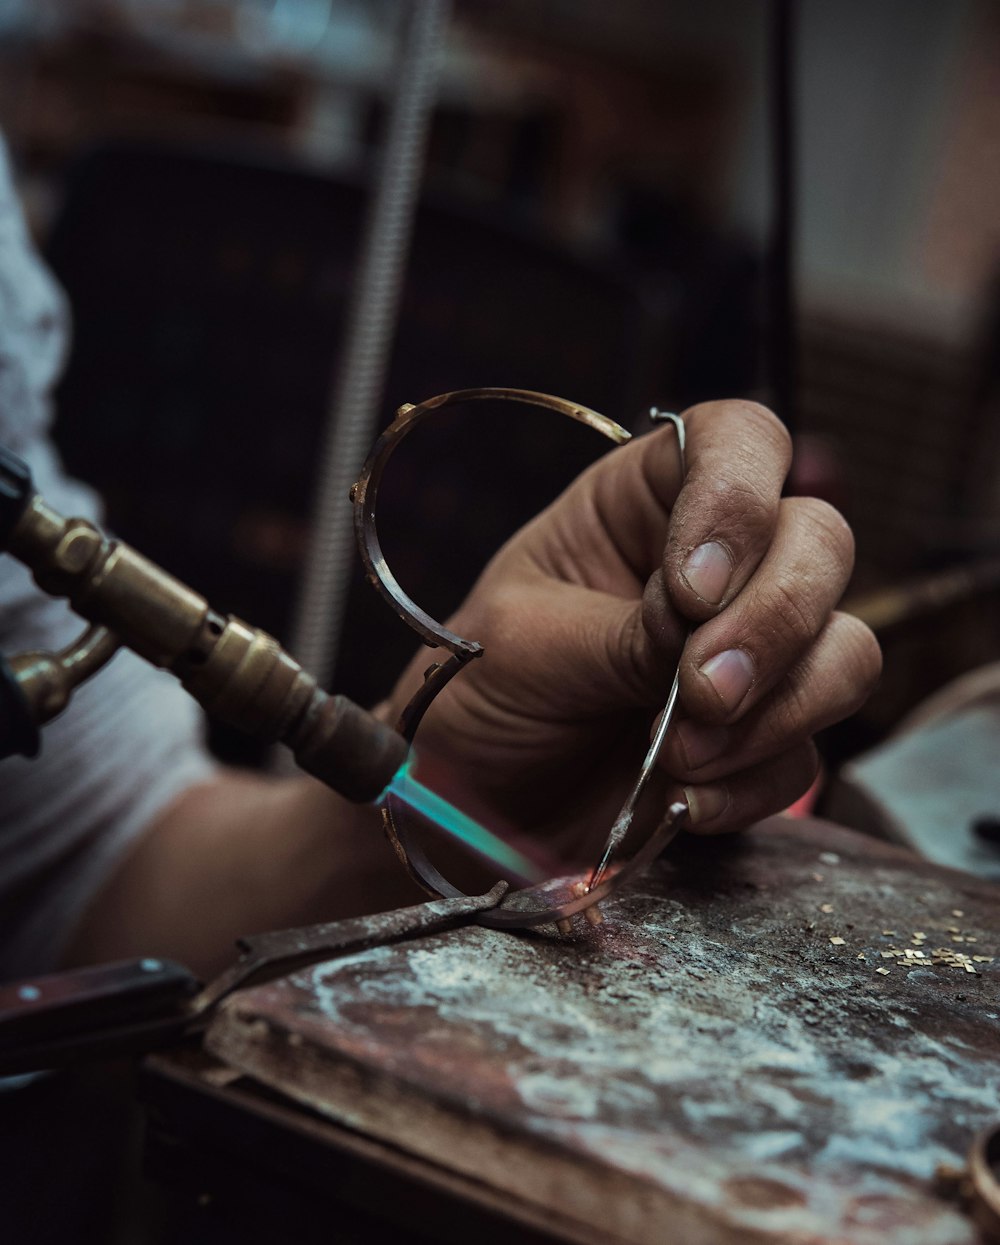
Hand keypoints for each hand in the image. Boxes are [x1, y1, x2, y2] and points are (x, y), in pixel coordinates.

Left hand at [386, 400, 880, 860]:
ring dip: (781, 705)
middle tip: (701, 688)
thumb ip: (620, 633)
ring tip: (682, 755)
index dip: (739, 498)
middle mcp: (713, 565)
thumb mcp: (523, 645)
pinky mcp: (763, 738)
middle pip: (819, 541)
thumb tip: (703, 634)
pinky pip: (808, 752)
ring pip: (846, 647)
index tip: (692, 590)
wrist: (473, 810)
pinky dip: (753, 779)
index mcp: (640, 505)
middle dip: (774, 618)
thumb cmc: (479, 697)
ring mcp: (748, 653)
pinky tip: (682, 798)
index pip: (737, 442)